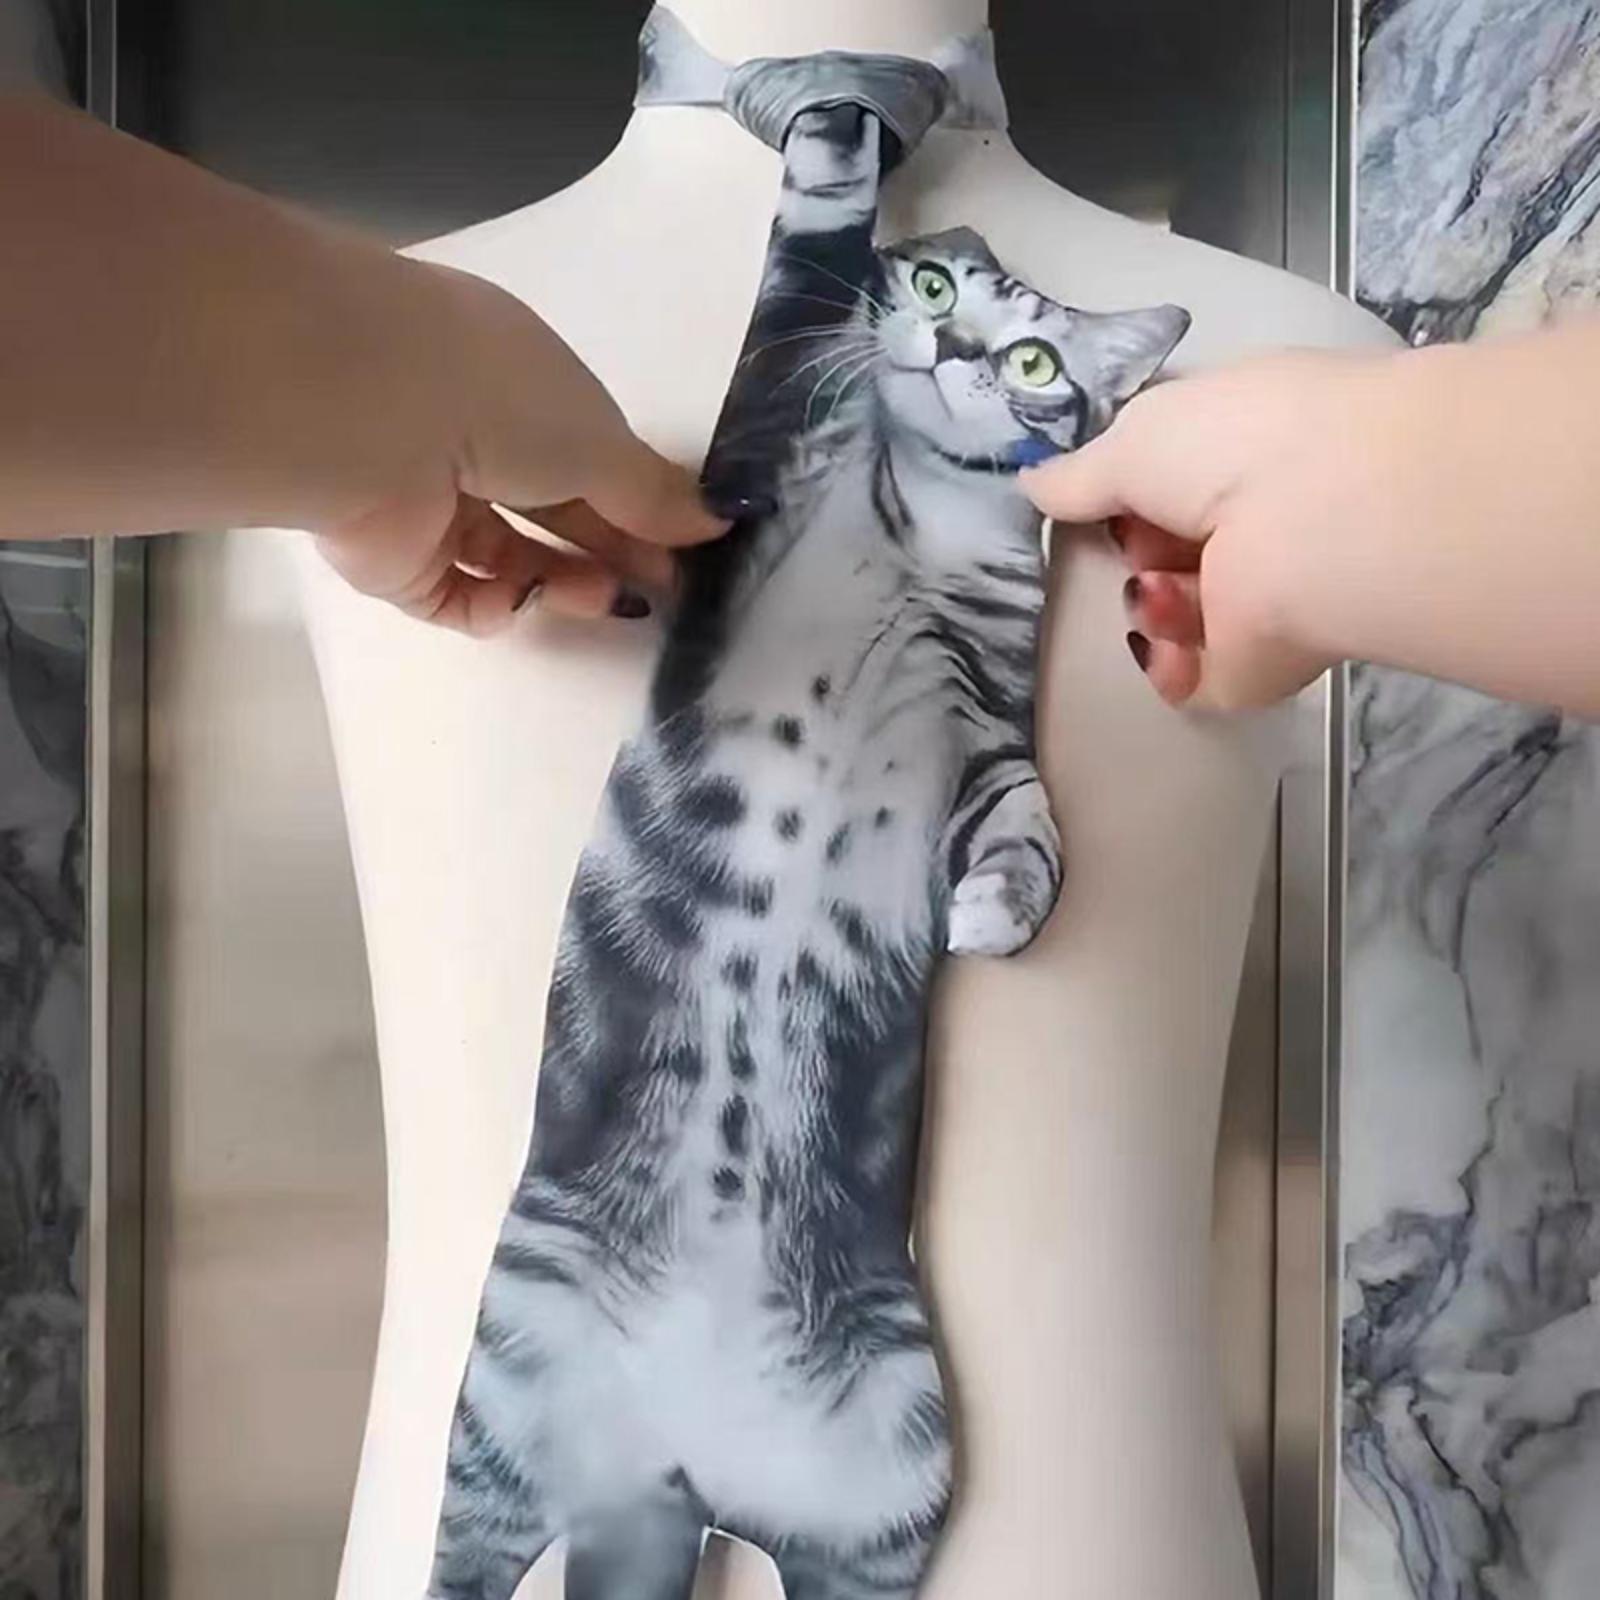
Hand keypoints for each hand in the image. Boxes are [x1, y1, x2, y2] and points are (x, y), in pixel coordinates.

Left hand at [314, 262, 725, 635]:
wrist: (365, 415)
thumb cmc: (497, 399)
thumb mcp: (598, 439)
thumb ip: (653, 492)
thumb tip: (715, 522)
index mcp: (515, 379)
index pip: (583, 447)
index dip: (635, 499)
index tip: (685, 546)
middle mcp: (465, 432)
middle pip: (550, 507)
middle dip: (608, 548)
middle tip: (660, 590)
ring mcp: (422, 498)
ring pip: (506, 556)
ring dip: (562, 581)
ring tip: (601, 599)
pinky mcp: (389, 560)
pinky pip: (453, 596)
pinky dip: (494, 606)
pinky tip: (519, 600)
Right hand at [1021, 324, 1599, 716]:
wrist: (1324, 525)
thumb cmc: (1231, 449)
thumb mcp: (1132, 439)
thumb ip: (1080, 475)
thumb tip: (1032, 483)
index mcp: (1238, 444)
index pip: (1168, 478)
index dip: (1124, 489)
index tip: (1094, 500)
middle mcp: (1256, 517)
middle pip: (1164, 551)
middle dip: (1134, 550)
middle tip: (1137, 544)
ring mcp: (1260, 594)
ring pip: (1172, 613)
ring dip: (1150, 601)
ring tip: (1162, 588)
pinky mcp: (1259, 663)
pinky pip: (1190, 676)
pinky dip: (1167, 662)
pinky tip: (1167, 638)